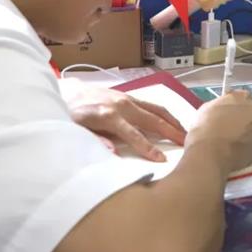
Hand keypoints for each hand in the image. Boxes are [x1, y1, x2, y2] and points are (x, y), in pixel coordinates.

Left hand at [62, 85, 186, 161]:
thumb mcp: (76, 131)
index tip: (162, 160)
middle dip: (171, 132)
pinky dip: (164, 113)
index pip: (134, 135)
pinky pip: (150, 104)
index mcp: (109, 116)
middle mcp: (121, 104)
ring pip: (155, 109)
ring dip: (172, 120)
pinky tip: (171, 121)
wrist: (64, 92)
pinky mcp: (127, 95)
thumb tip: (113, 153)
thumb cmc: (69, 116)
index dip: (148, 148)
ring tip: (185, 132)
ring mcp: (126, 98)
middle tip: (187, 143)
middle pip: (152, 120)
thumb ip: (95, 141)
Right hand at [185, 91, 251, 173]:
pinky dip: (250, 147)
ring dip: (249, 134)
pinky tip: (237, 151)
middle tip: (233, 129)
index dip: (237, 107)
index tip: (232, 113)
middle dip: (246, 120)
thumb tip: (223, 108)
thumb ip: (221, 105)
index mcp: (242, 97)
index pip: (244, 97)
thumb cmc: (204, 129)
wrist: (209, 153)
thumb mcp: (207, 108)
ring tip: (233, 142)